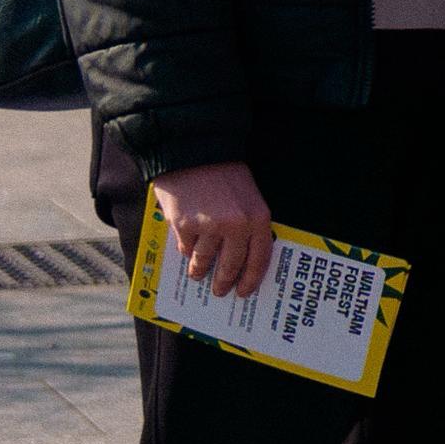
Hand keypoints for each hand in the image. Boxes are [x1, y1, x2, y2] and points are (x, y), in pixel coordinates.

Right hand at [150, 158, 273, 302]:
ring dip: (200, 270)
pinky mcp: (184, 225)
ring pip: (205, 260)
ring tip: (198, 275)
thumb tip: (240, 258)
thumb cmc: (224, 174)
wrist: (194, 152)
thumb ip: (247, 225)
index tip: (244, 292)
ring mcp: (209, 226)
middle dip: (224, 282)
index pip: (260, 258)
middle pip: (231, 265)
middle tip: (219, 291)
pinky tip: (186, 250)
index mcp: (258, 218)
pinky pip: (186, 248)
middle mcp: (237, 225)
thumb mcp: (248, 198)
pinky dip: (186, 250)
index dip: (251, 279)